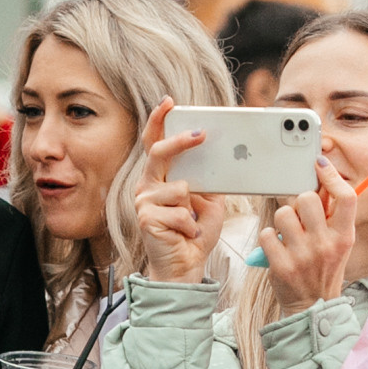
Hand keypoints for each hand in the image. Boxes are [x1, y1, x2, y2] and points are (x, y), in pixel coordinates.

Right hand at [132, 99, 226, 285]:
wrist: (185, 265)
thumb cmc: (194, 231)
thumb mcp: (210, 199)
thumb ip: (208, 178)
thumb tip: (223, 155)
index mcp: (160, 176)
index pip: (155, 142)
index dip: (159, 121)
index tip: (169, 102)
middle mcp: (147, 185)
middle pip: (160, 153)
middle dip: (181, 142)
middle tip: (201, 134)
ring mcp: (144, 202)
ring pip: (178, 188)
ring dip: (193, 207)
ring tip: (191, 222)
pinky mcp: (147, 220)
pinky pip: (180, 213)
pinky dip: (191, 226)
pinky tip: (187, 234)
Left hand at [257, 155, 357, 308]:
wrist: (312, 307)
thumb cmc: (324, 268)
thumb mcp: (338, 243)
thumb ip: (331, 216)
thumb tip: (318, 181)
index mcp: (345, 236)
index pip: (347, 197)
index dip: (332, 176)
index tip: (319, 164)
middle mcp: (327, 245)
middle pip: (307, 198)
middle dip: (298, 203)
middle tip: (300, 218)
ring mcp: (304, 256)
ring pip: (283, 213)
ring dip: (281, 222)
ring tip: (288, 236)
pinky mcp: (282, 266)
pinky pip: (266, 233)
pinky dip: (268, 238)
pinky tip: (277, 248)